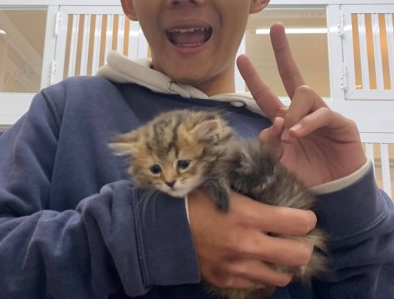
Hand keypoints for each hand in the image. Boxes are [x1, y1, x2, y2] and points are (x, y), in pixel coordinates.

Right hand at [188, 188, 315, 289]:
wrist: (163, 227)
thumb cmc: (193, 199)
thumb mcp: (222, 186)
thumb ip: (249, 190)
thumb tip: (271, 186)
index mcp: (248, 216)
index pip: (298, 223)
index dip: (307, 218)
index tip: (304, 216)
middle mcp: (248, 245)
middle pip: (299, 256)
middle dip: (304, 246)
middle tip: (295, 238)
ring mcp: (238, 267)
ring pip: (282, 276)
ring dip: (283, 263)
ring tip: (275, 251)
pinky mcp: (226, 280)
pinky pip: (258, 284)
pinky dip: (262, 273)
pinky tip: (254, 261)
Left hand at [237, 22, 365, 186]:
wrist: (333, 192)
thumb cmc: (305, 175)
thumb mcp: (279, 161)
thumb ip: (270, 143)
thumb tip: (272, 124)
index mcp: (283, 118)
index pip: (265, 93)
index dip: (254, 77)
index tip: (241, 57)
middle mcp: (300, 111)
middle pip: (291, 74)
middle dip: (283, 50)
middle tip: (275, 28)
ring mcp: (320, 114)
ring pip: (303, 92)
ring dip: (292, 112)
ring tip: (289, 135)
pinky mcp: (339, 122)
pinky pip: (322, 113)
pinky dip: (307, 123)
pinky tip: (297, 134)